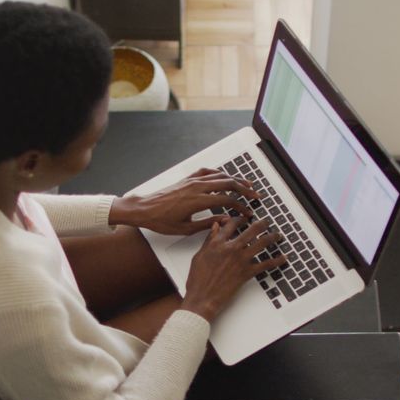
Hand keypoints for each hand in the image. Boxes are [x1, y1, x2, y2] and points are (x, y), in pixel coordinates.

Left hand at [109, 168, 259, 235]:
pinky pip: (207, 172)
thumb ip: (208, 224)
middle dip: (244, 189)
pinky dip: (218, 173)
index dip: (240, 206)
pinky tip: (224, 176)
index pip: (227, 199)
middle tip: (255, 195)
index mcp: (197, 200)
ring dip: (235, 179)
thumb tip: (225, 220)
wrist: (143, 209)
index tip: (247, 212)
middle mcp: (196, 187)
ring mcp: (191, 181)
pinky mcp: (187, 179)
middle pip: (228, 183)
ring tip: (246, 184)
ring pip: (219, 175)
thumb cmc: (160, 220)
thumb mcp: (186, 228)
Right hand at [180, 217, 287, 321]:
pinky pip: (266, 264)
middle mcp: (231, 248)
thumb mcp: (199, 256)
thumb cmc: (198, 280)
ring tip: (278, 235)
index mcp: (217, 243)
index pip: (231, 224)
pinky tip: (283, 257)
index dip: (239, 219)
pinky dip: (276, 261)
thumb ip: (209, 240)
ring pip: (262, 243)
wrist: (202, 298)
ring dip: (272, 237)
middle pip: (251, 230)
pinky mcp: (247, 272)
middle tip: (266, 222)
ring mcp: (241, 260)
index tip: (244, 218)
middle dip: (262, 224)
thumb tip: (215, 227)